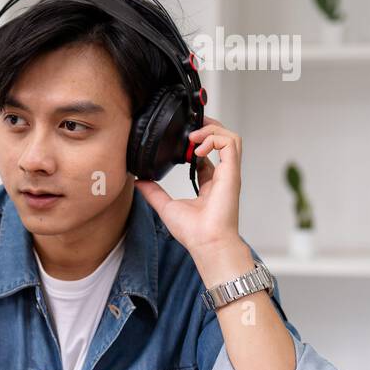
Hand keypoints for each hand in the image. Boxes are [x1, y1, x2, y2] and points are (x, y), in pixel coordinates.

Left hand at [135, 115, 241, 254]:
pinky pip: (231, 144)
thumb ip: (153, 191)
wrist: (206, 243)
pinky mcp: (232, 172)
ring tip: (193, 136)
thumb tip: (138, 181)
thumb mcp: (165, 206)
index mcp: (209, 182)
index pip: (207, 154)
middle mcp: (221, 175)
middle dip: (207, 127)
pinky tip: (198, 147)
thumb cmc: (193, 232)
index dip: (195, 142)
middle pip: (222, 140)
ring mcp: (229, 173)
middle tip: (189, 127)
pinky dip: (215, 138)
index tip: (181, 140)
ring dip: (212, 129)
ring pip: (230, 137)